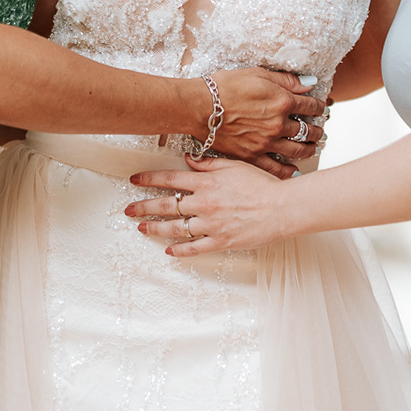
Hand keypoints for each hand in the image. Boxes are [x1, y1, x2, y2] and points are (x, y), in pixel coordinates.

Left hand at [127, 157, 293, 256]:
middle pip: (166, 205)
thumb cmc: (262, 185)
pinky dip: (179, 251)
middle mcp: (203, 203)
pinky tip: (168, 251)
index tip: (134, 180)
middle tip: (128, 210)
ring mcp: (210, 225)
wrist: (282, 208)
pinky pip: (193, 249)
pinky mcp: (220, 242)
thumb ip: (208, 164)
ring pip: (174, 228)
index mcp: (206, 182)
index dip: (148, 179)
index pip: (169, 179)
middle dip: (143, 206)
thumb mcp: (234, 166)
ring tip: (141, 228)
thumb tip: (188, 158)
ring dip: (155, 228)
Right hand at [205, 69, 323, 164]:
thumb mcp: (258, 74)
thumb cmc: (224, 87)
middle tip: (320, 131)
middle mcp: (278, 124)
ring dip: (309, 149)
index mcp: (282, 101)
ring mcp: (266, 142)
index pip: (310, 106)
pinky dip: (287, 170)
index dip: (319, 107)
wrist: (198, 107)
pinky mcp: (252, 156)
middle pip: (307, 130)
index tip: (322, 108)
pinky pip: (275, 168)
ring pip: (297, 150)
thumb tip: (309, 84)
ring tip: (313, 148)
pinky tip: (294, 170)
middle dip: (317, 130)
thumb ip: (286, 80)